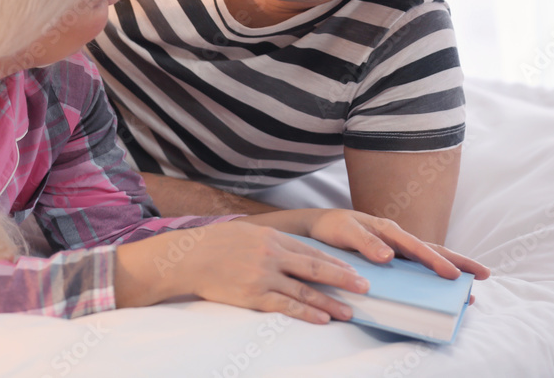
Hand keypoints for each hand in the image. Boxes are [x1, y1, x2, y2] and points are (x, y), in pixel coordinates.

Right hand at [162, 223, 373, 323]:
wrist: (188, 258)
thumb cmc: (214, 244)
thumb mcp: (245, 233)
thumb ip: (269, 241)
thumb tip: (289, 250)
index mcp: (271, 237)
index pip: (310, 251)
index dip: (335, 262)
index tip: (354, 269)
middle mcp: (272, 255)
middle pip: (316, 268)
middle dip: (344, 279)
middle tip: (366, 287)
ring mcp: (264, 276)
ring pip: (306, 291)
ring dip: (330, 303)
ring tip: (349, 312)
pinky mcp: (254, 295)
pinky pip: (287, 305)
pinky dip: (308, 313)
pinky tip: (322, 319)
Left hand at [304, 209, 491, 303]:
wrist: (318, 229)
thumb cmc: (334, 227)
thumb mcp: (345, 231)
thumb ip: (365, 242)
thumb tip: (388, 257)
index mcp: (389, 231)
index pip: (418, 247)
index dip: (437, 261)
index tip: (455, 275)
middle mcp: (397, 240)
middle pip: (433, 252)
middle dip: (459, 263)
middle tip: (485, 276)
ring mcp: (396, 250)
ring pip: (427, 261)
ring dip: (448, 272)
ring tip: (469, 290)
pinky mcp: (391, 260)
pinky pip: (414, 269)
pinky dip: (429, 277)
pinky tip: (437, 292)